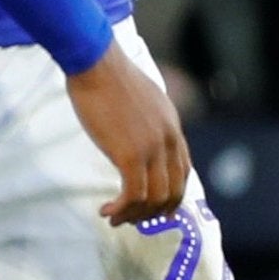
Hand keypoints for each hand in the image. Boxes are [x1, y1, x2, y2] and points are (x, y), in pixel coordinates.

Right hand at [65, 40, 191, 225]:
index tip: (152, 204)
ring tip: (116, 217)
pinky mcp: (130, 155)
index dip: (171, 193)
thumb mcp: (141, 97)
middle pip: (173, 191)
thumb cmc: (107, 74)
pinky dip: (122, 208)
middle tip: (133, 217)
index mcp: (172, 126)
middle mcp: (168, 141)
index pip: (183, 171)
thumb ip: (147, 118)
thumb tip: (136, 132)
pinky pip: (133, 194)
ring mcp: (151, 149)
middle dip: (154, 211)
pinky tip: (107, 210)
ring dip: (135, 214)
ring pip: (154, 198)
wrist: (95, 62)